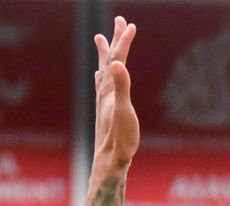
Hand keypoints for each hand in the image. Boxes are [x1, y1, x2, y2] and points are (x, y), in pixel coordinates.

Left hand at [93, 17, 138, 173]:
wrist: (108, 162)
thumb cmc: (119, 140)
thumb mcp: (124, 112)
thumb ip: (121, 87)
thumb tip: (117, 64)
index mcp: (110, 90)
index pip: (117, 59)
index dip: (123, 41)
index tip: (130, 24)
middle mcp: (104, 92)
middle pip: (109, 60)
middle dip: (115, 39)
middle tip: (119, 20)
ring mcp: (103, 102)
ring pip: (104, 71)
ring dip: (104, 54)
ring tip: (101, 39)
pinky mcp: (105, 111)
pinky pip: (102, 86)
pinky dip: (102, 76)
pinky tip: (100, 76)